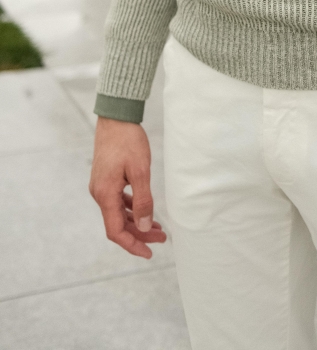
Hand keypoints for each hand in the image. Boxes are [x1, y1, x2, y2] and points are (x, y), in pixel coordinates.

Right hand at [89, 117, 166, 258]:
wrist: (116, 118)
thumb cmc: (128, 141)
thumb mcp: (140, 171)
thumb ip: (143, 200)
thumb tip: (144, 225)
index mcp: (105, 194)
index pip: (116, 231)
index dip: (132, 245)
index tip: (149, 253)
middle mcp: (99, 194)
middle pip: (118, 224)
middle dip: (139, 234)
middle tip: (162, 239)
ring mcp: (101, 186)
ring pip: (118, 213)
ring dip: (136, 222)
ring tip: (158, 227)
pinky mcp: (106, 179)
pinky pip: (117, 201)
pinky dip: (131, 209)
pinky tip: (144, 209)